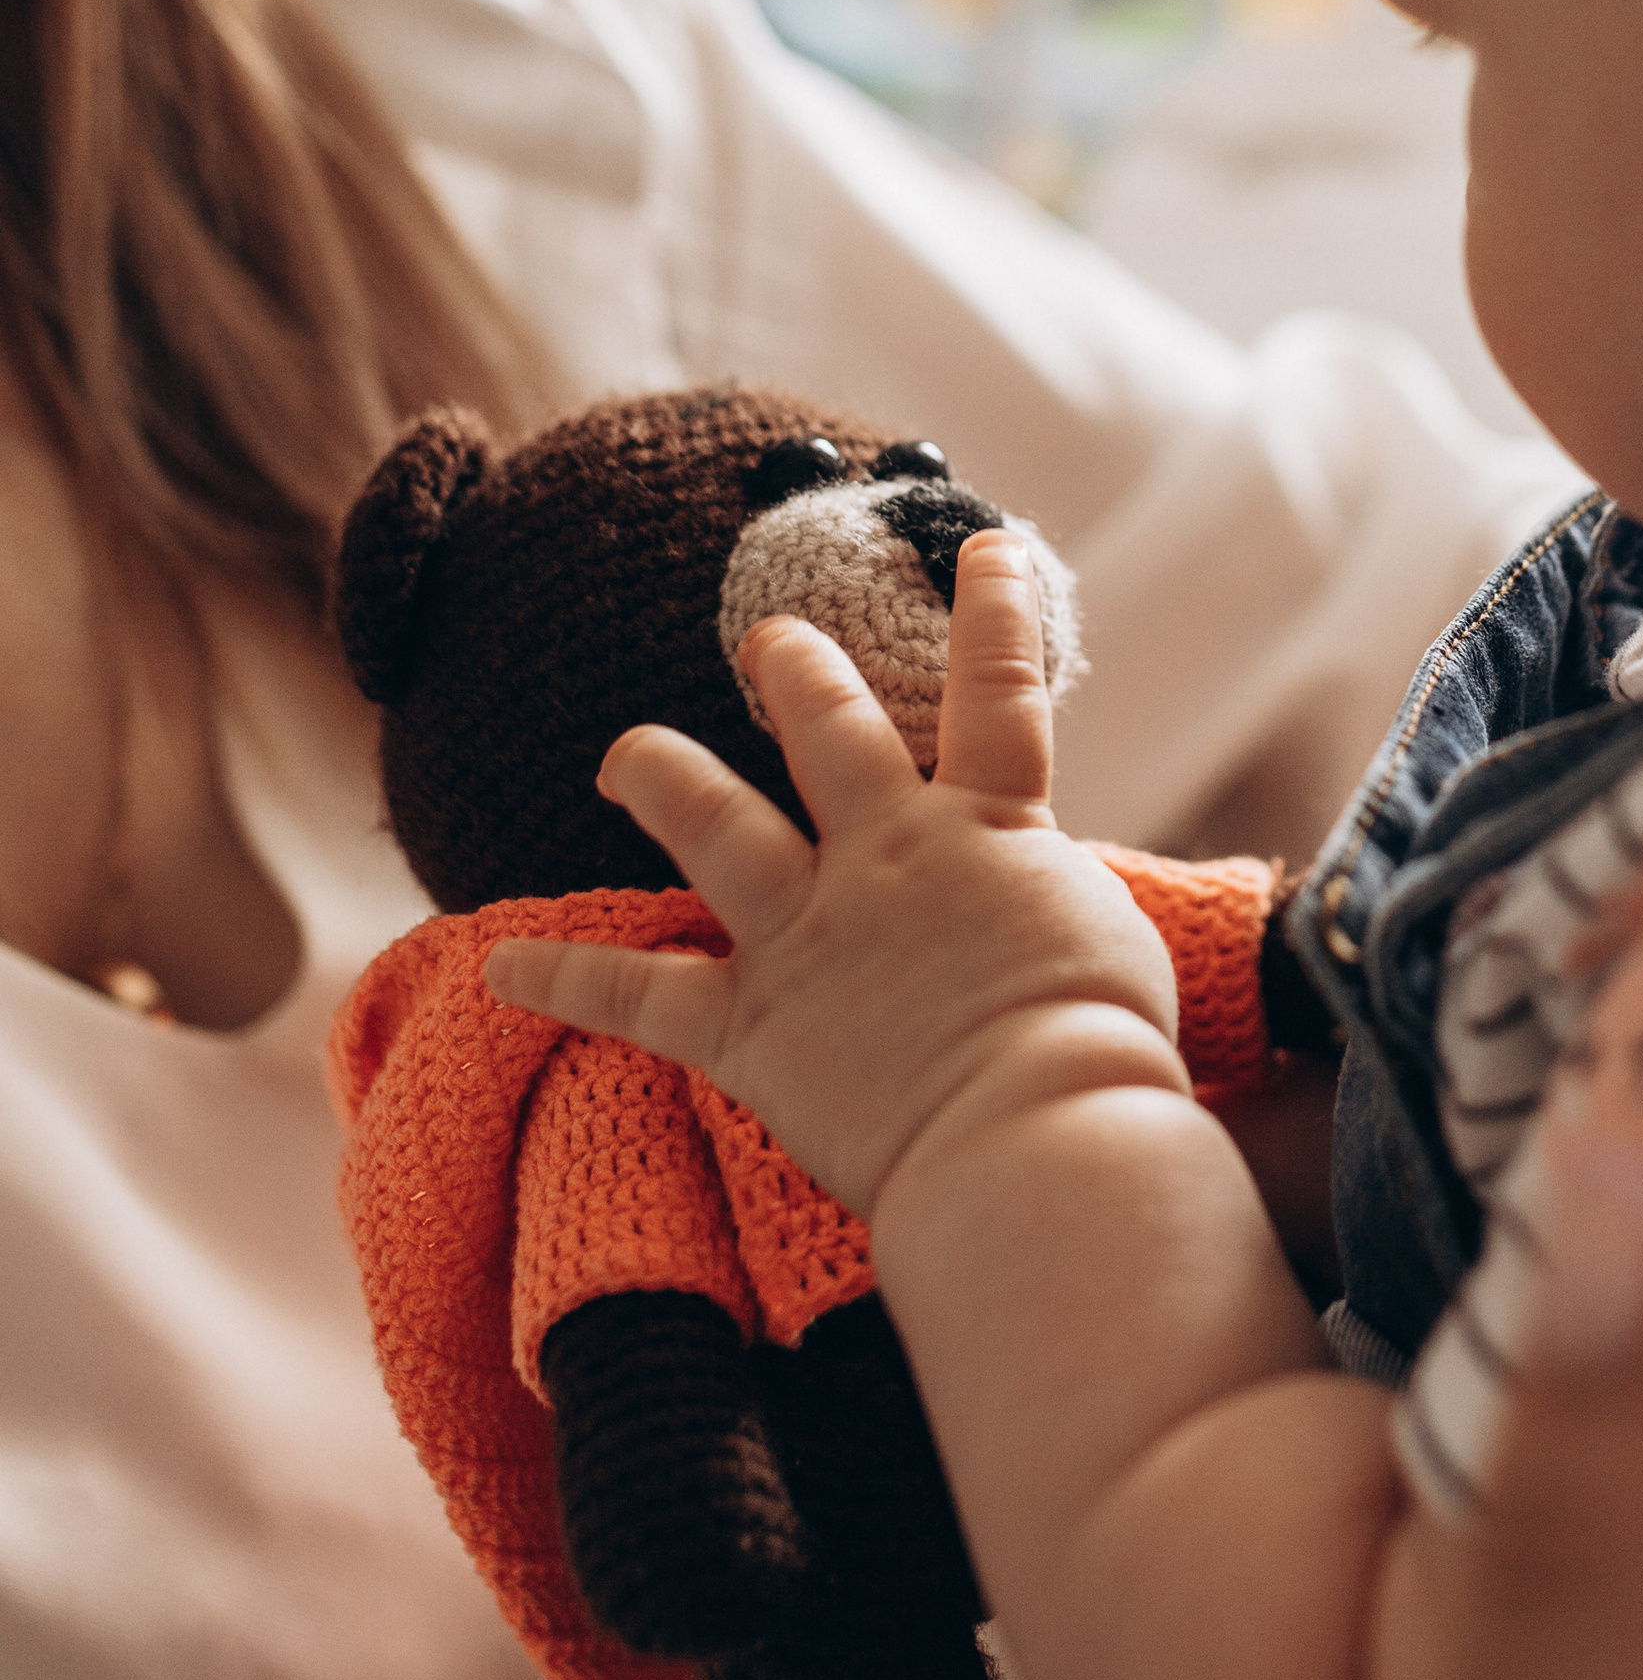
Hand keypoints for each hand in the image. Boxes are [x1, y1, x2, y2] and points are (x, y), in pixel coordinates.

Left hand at [486, 534, 1182, 1219]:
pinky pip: (637, 996)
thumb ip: (1053, 894)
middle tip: (766, 639)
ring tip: (625, 752)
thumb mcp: (1107, 938)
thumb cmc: (1099, 1049)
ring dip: (663, 776)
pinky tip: (498, 967)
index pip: (1000, 693)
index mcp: (990, 830)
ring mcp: (808, 933)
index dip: (997, 613)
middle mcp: (886, 856)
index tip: (987, 547)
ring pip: (715, 825)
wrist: (1032, 1132)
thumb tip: (1041, 896)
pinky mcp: (750, 1025)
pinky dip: (565, 978)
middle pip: (828, 732)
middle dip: (796, 673)